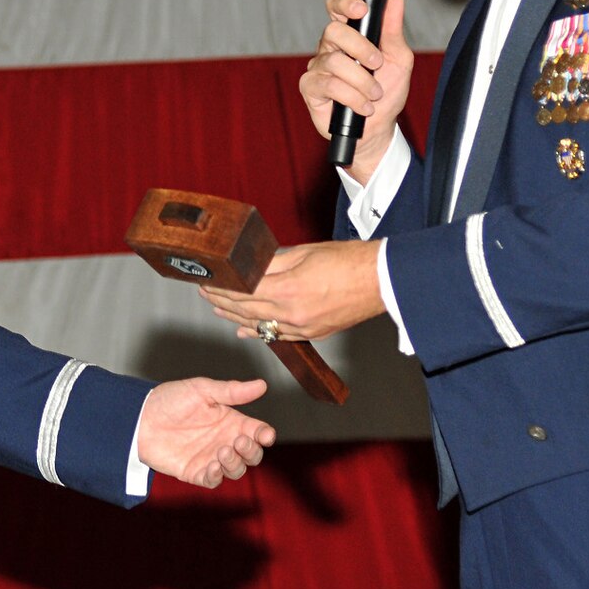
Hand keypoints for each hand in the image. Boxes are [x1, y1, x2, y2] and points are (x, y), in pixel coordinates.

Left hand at [136, 378, 276, 487]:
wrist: (140, 418)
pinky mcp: (195, 472)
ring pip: (236, 470)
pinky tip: (212, 465)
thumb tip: (262, 385)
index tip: (265, 434)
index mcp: (231, 421)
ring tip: (222, 450)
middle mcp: (224, 441)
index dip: (265, 435)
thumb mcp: (202, 390)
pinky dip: (217, 476)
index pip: (257, 432)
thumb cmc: (170, 400)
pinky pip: (213, 481)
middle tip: (239, 441)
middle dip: (251, 451)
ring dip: (235, 463)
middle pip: (251, 455)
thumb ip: (231, 391)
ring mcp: (210, 458)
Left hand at [201, 240, 384, 342]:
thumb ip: (274, 263)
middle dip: (222, 301)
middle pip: (246, 310)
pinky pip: (279, 335)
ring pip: (260, 326)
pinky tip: (245, 331)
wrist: (382, 280)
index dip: (222, 287)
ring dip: (236, 318)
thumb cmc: (350, 261)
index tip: (208, 280)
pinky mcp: (314, 333)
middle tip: (207, 293)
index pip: (243, 291)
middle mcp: (292, 313)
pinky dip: (260, 332)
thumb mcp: (305, 252)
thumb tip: (252, 266)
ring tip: (218, 311)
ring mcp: (303, 326)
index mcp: (288, 290)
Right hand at [302, 0, 413, 184]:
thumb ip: (394, 31)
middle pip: (333, 31)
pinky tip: (363, 106)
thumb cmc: (387, 94)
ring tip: (375, 94)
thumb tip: (395, 0)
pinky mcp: (311, 89)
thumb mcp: (399, 60)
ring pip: (334, 62)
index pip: (336, 7)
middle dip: (360, 47)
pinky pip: (328, 85)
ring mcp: (318, 68)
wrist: (378, 130)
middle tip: (378, 64)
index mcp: (349, 36)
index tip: (362, 10)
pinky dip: (351, 97)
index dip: (344, 3)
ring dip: (362, 81)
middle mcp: (330, 48)